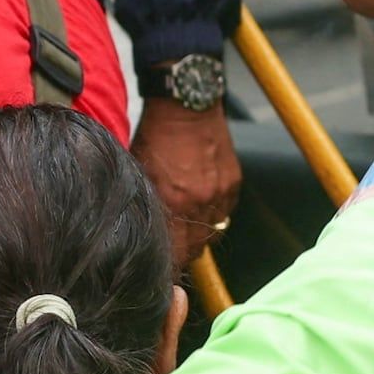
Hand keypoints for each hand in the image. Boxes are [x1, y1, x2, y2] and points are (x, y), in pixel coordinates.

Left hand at [131, 94, 242, 272]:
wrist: (186, 104)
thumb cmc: (155, 135)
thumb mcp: (139, 172)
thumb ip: (145, 206)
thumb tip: (144, 234)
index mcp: (173, 202)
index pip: (174, 253)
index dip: (167, 266)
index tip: (160, 269)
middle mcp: (200, 202)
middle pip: (194, 250)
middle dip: (182, 254)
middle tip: (171, 251)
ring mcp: (220, 193)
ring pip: (212, 234)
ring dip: (198, 236)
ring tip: (185, 228)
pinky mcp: (233, 183)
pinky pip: (225, 213)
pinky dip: (213, 215)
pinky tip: (200, 205)